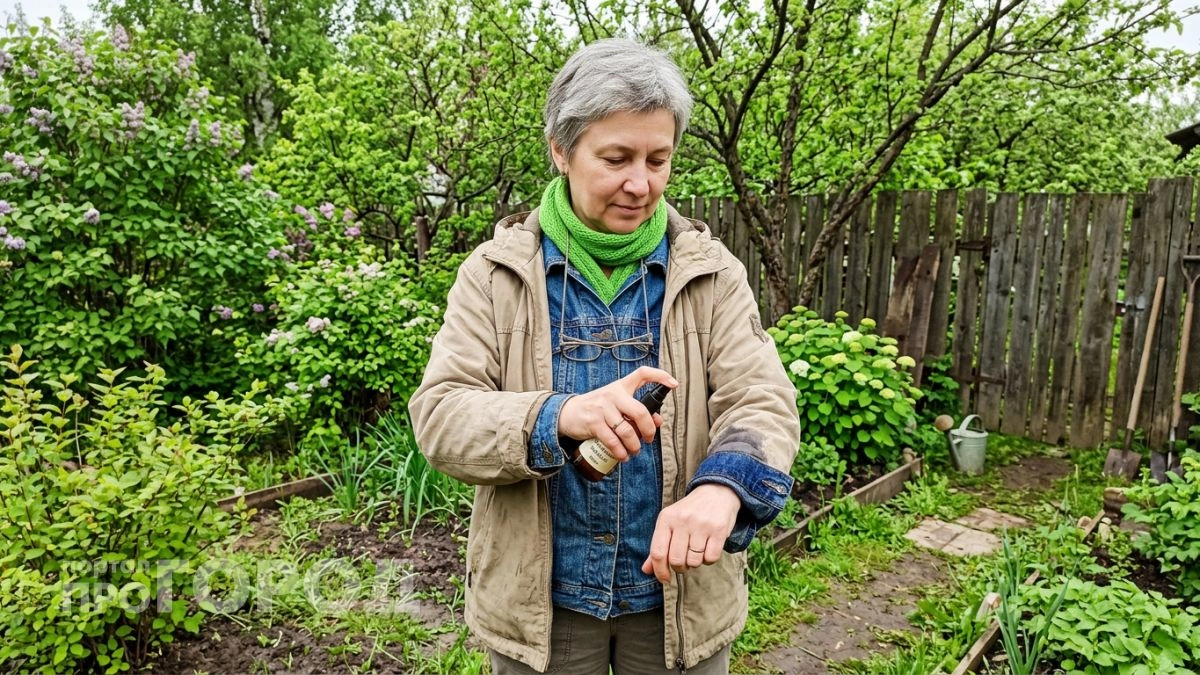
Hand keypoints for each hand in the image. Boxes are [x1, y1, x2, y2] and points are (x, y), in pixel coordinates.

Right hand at [558, 366, 676, 462]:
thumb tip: (657, 421)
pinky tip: (622, 456)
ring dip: (634, 445)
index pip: (642, 374)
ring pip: (627, 431)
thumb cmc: (597, 408)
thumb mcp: (615, 403)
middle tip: (648, 439)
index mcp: (621, 386)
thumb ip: (635, 409)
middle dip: (648, 430)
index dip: (660, 376)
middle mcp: (613, 394)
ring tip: (634, 451)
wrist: (567, 413)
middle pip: (640, 411)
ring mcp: (602, 409)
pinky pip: (613, 441)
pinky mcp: (594, 423)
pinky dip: (620, 452)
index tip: (673, 384)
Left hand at [641, 484, 740, 582]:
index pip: (658, 552)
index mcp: (666, 518)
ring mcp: (701, 524)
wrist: (716, 492)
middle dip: (680, 567)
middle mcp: (683, 520)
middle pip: (677, 560)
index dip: (660, 571)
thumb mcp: (670, 523)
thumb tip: (647, 570)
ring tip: (697, 550)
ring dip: (695, 562)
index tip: (665, 579)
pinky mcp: (718, 529)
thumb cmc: (689, 512)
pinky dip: (709, 559)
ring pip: (694, 561)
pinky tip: (708, 548)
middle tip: (684, 561)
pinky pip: (711, 558)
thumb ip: (658, 546)